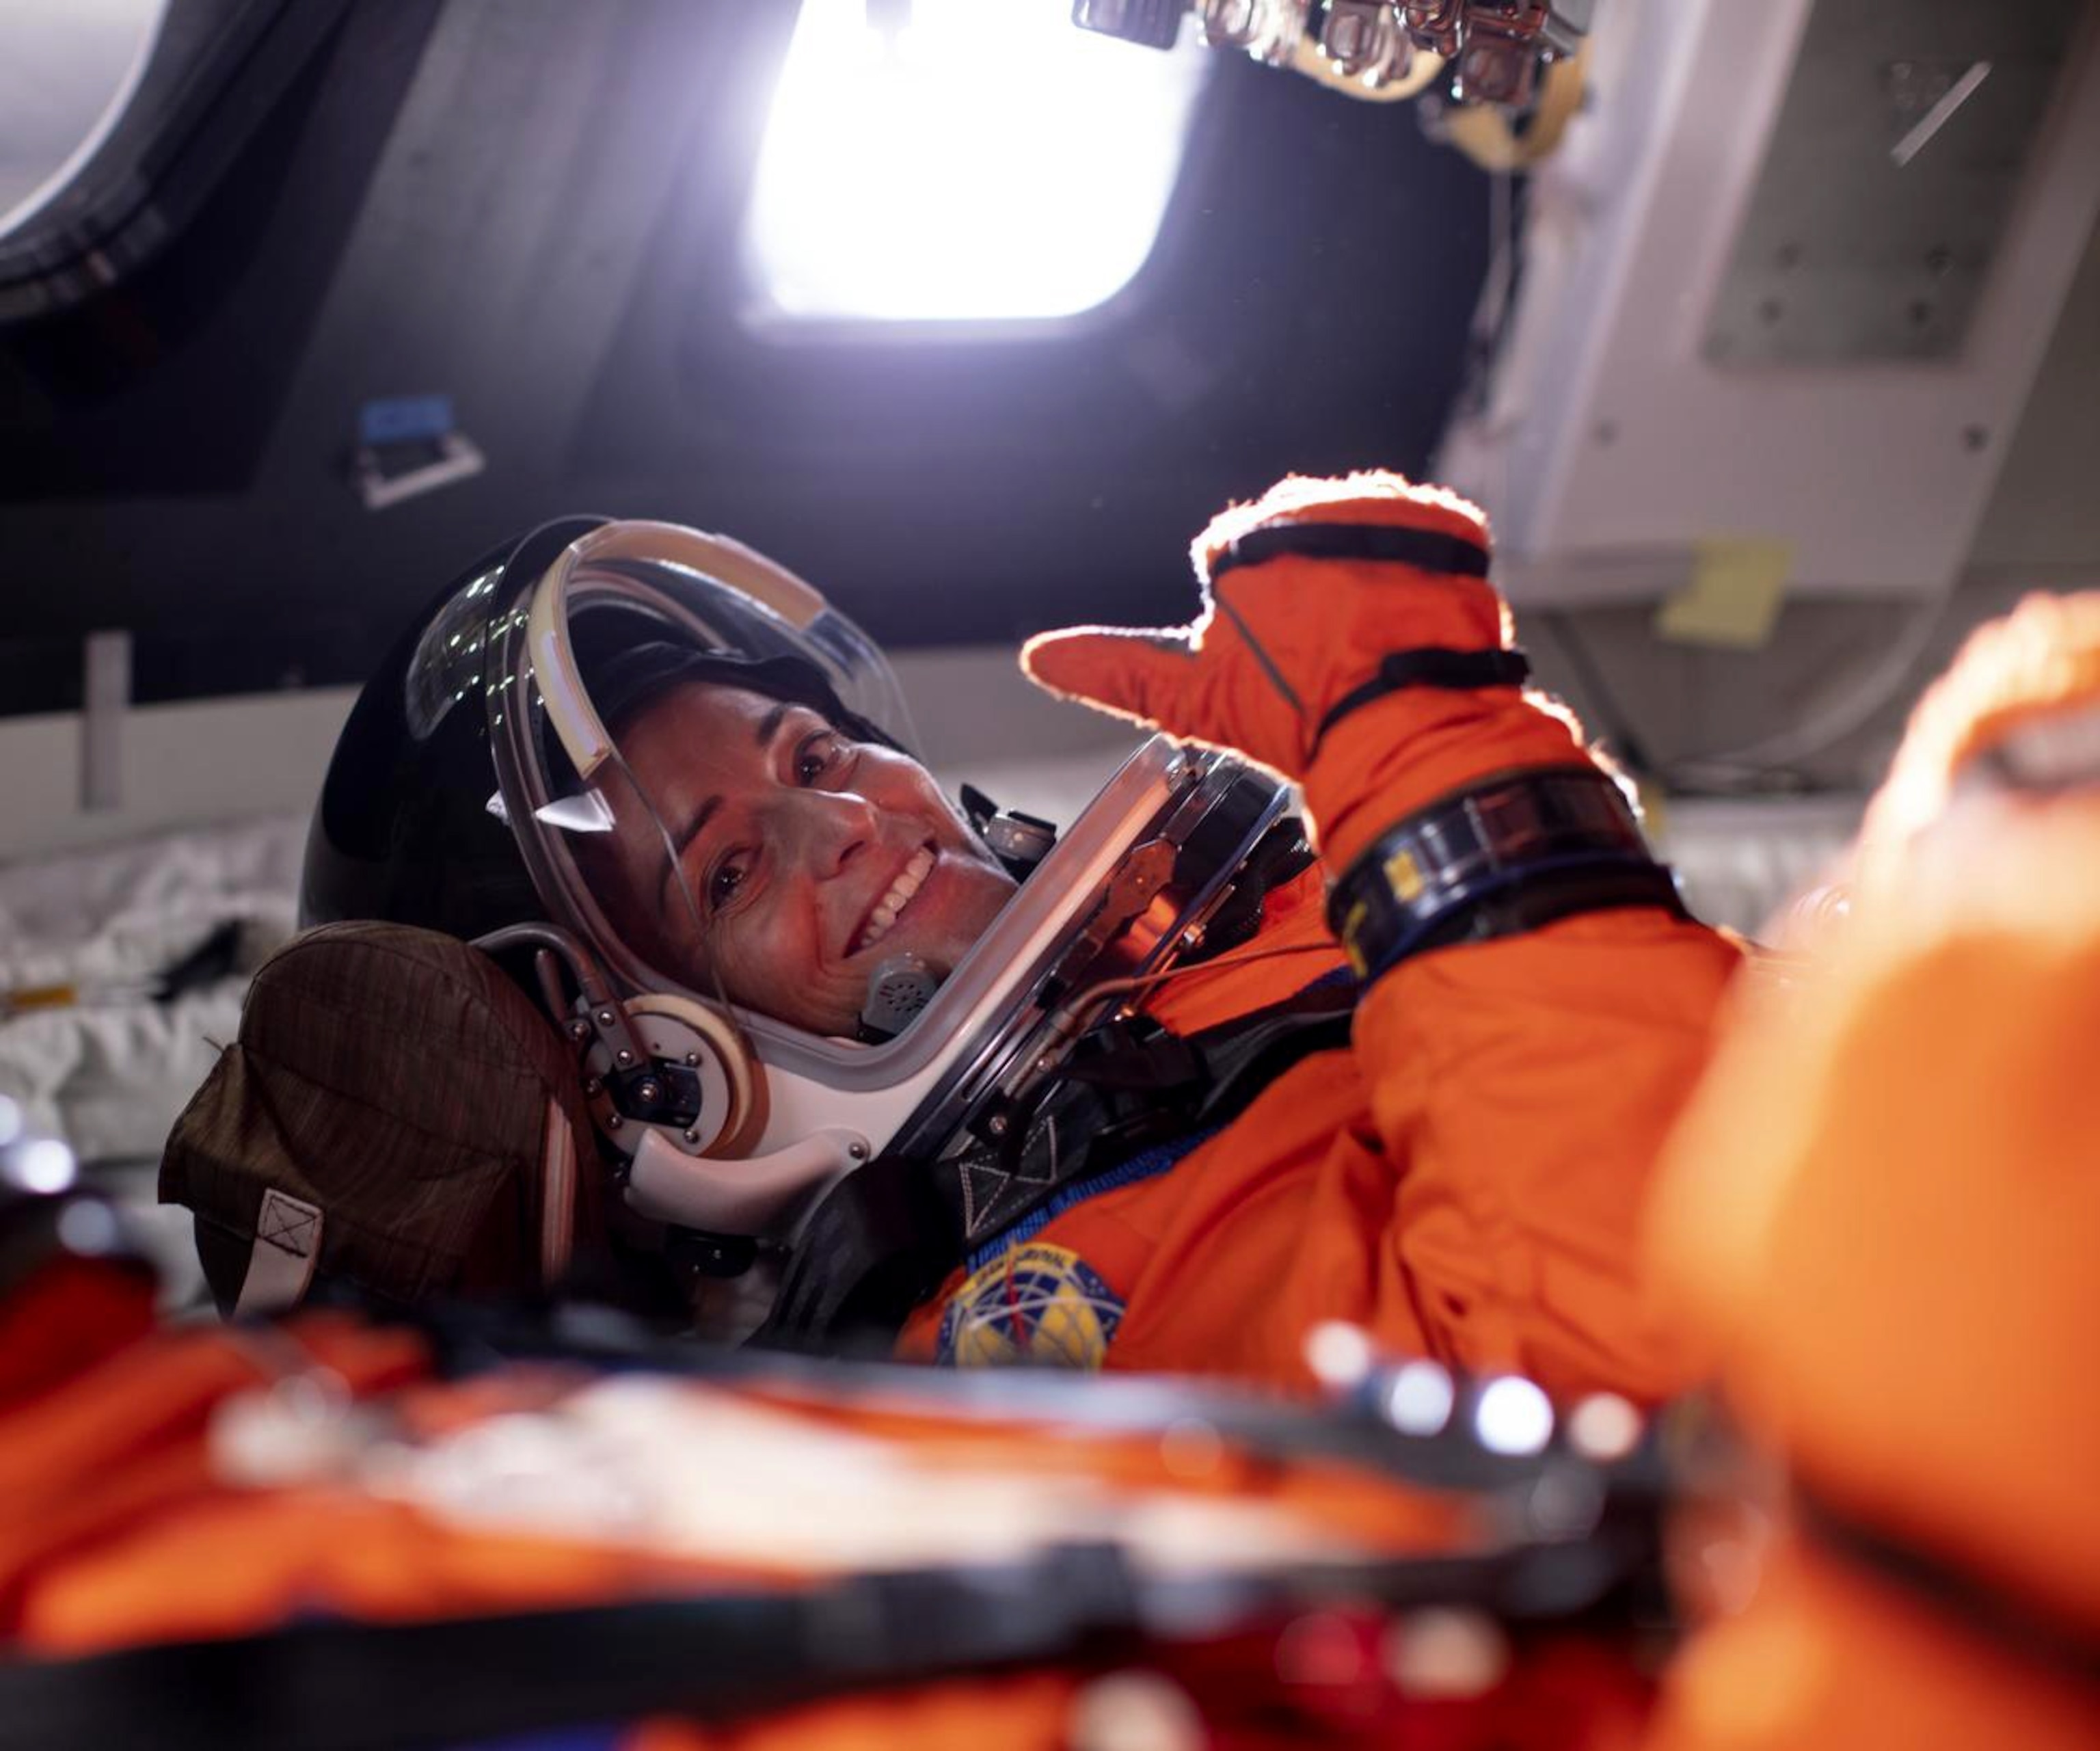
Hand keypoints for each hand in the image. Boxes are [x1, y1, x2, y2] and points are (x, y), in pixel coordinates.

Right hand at [1021, 471, 1508, 783]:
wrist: (1411, 726)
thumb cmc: (1299, 717)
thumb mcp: (1191, 698)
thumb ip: (1114, 670)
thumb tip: (1038, 658)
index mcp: (1241, 540)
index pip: (1236, 566)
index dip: (1258, 625)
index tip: (1280, 664)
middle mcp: (1307, 506)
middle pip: (1300, 547)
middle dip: (1311, 599)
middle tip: (1329, 662)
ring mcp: (1382, 510)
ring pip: (1361, 541)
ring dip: (1366, 584)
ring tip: (1372, 646)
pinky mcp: (1444, 521)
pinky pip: (1427, 538)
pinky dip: (1423, 576)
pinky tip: (1410, 623)